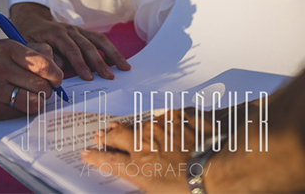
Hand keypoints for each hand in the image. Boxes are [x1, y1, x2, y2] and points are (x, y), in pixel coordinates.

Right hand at [0, 39, 64, 119]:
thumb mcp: (11, 49)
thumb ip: (37, 54)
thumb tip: (59, 69)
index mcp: (9, 48)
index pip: (44, 64)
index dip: (55, 75)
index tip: (54, 79)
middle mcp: (1, 66)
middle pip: (43, 85)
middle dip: (47, 89)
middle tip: (40, 88)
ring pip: (36, 100)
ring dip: (38, 101)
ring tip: (29, 95)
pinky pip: (24, 111)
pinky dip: (26, 109)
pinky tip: (17, 102)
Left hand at [9, 2, 130, 80]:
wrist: (31, 20)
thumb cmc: (29, 36)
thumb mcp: (28, 45)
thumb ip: (42, 54)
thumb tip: (60, 66)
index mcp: (56, 33)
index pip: (71, 49)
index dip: (80, 63)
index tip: (89, 77)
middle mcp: (69, 30)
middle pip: (88, 45)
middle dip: (100, 62)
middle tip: (110, 77)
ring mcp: (78, 30)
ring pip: (98, 40)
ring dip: (112, 54)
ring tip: (124, 67)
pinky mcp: (83, 33)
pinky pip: (99, 40)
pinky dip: (110, 50)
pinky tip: (119, 61)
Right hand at [80, 116, 198, 193]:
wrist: (217, 168)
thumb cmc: (190, 188)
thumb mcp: (160, 192)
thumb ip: (147, 181)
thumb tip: (141, 176)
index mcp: (138, 167)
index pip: (110, 160)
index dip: (96, 156)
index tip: (87, 153)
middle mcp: (142, 144)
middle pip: (117, 137)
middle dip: (106, 137)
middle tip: (99, 136)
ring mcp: (156, 128)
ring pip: (136, 125)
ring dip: (126, 127)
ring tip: (118, 126)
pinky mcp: (173, 118)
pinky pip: (162, 119)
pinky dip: (158, 122)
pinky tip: (159, 123)